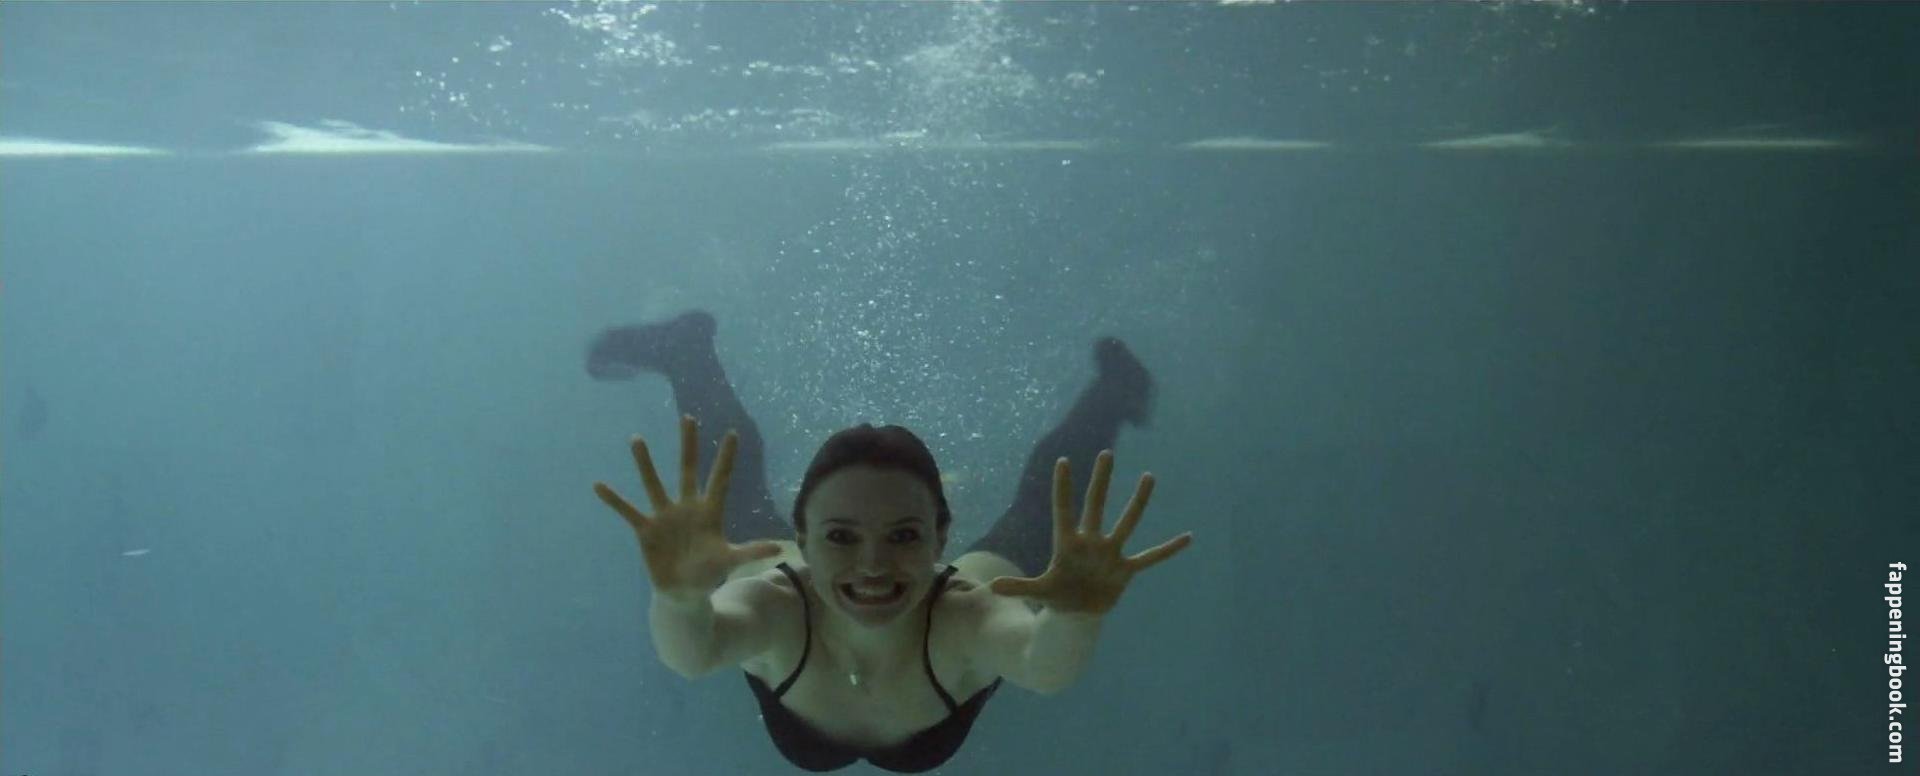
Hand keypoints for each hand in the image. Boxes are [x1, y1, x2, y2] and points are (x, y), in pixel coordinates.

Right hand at [592, 415, 782, 599]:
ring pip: (654, 483)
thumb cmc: (708, 574)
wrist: (683, 592)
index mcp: (709, 512)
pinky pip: (627, 511)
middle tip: (688, 417)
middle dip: (688, 445)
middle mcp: (686, 507)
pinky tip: (599, 485)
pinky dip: (614, 500)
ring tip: (637, 439)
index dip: (726, 458)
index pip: (720, 479)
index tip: (732, 433)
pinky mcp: (646, 530)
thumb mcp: (729, 561)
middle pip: (687, 470)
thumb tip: (778, 548)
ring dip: (645, 463)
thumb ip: (749, 552)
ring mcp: (664, 516)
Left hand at [987, 450, 1191, 614]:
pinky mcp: (1125, 570)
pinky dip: (1168, 550)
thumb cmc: (1057, 596)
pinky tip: (1187, 537)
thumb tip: (990, 587)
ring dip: (1138, 501)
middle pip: (1096, 505)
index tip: (1062, 461)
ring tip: (1149, 476)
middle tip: (1106, 454)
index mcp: (1067, 543)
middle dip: (1101, 480)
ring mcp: (1110, 553)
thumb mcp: (1038, 591)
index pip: (1063, 510)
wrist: (1077, 614)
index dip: (1062, 488)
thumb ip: (1018, 587)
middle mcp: (1091, 542)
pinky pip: (1151, 557)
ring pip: (1126, 522)